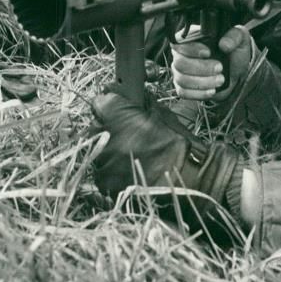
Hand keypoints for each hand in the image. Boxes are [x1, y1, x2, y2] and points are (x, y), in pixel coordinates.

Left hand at [89, 91, 241, 231]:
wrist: (184, 178)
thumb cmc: (176, 142)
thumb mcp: (161, 113)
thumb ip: (141, 104)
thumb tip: (136, 98)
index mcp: (115, 115)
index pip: (100, 102)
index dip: (111, 105)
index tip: (119, 109)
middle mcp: (103, 136)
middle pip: (96, 127)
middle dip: (108, 128)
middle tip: (128, 132)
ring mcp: (101, 162)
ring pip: (98, 150)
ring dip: (110, 149)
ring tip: (132, 153)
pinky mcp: (104, 184)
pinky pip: (103, 171)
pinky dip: (113, 169)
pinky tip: (131, 168)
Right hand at [172, 25, 253, 101]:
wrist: (235, 73)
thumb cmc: (234, 52)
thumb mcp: (240, 38)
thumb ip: (234, 36)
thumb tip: (224, 44)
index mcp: (191, 38)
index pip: (180, 42)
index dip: (191, 49)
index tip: (208, 53)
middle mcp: (181, 54)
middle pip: (180, 63)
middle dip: (201, 68)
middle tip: (220, 68)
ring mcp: (180, 71)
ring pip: (182, 79)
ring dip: (202, 82)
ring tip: (220, 80)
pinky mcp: (183, 87)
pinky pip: (183, 92)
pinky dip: (199, 93)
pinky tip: (212, 90)